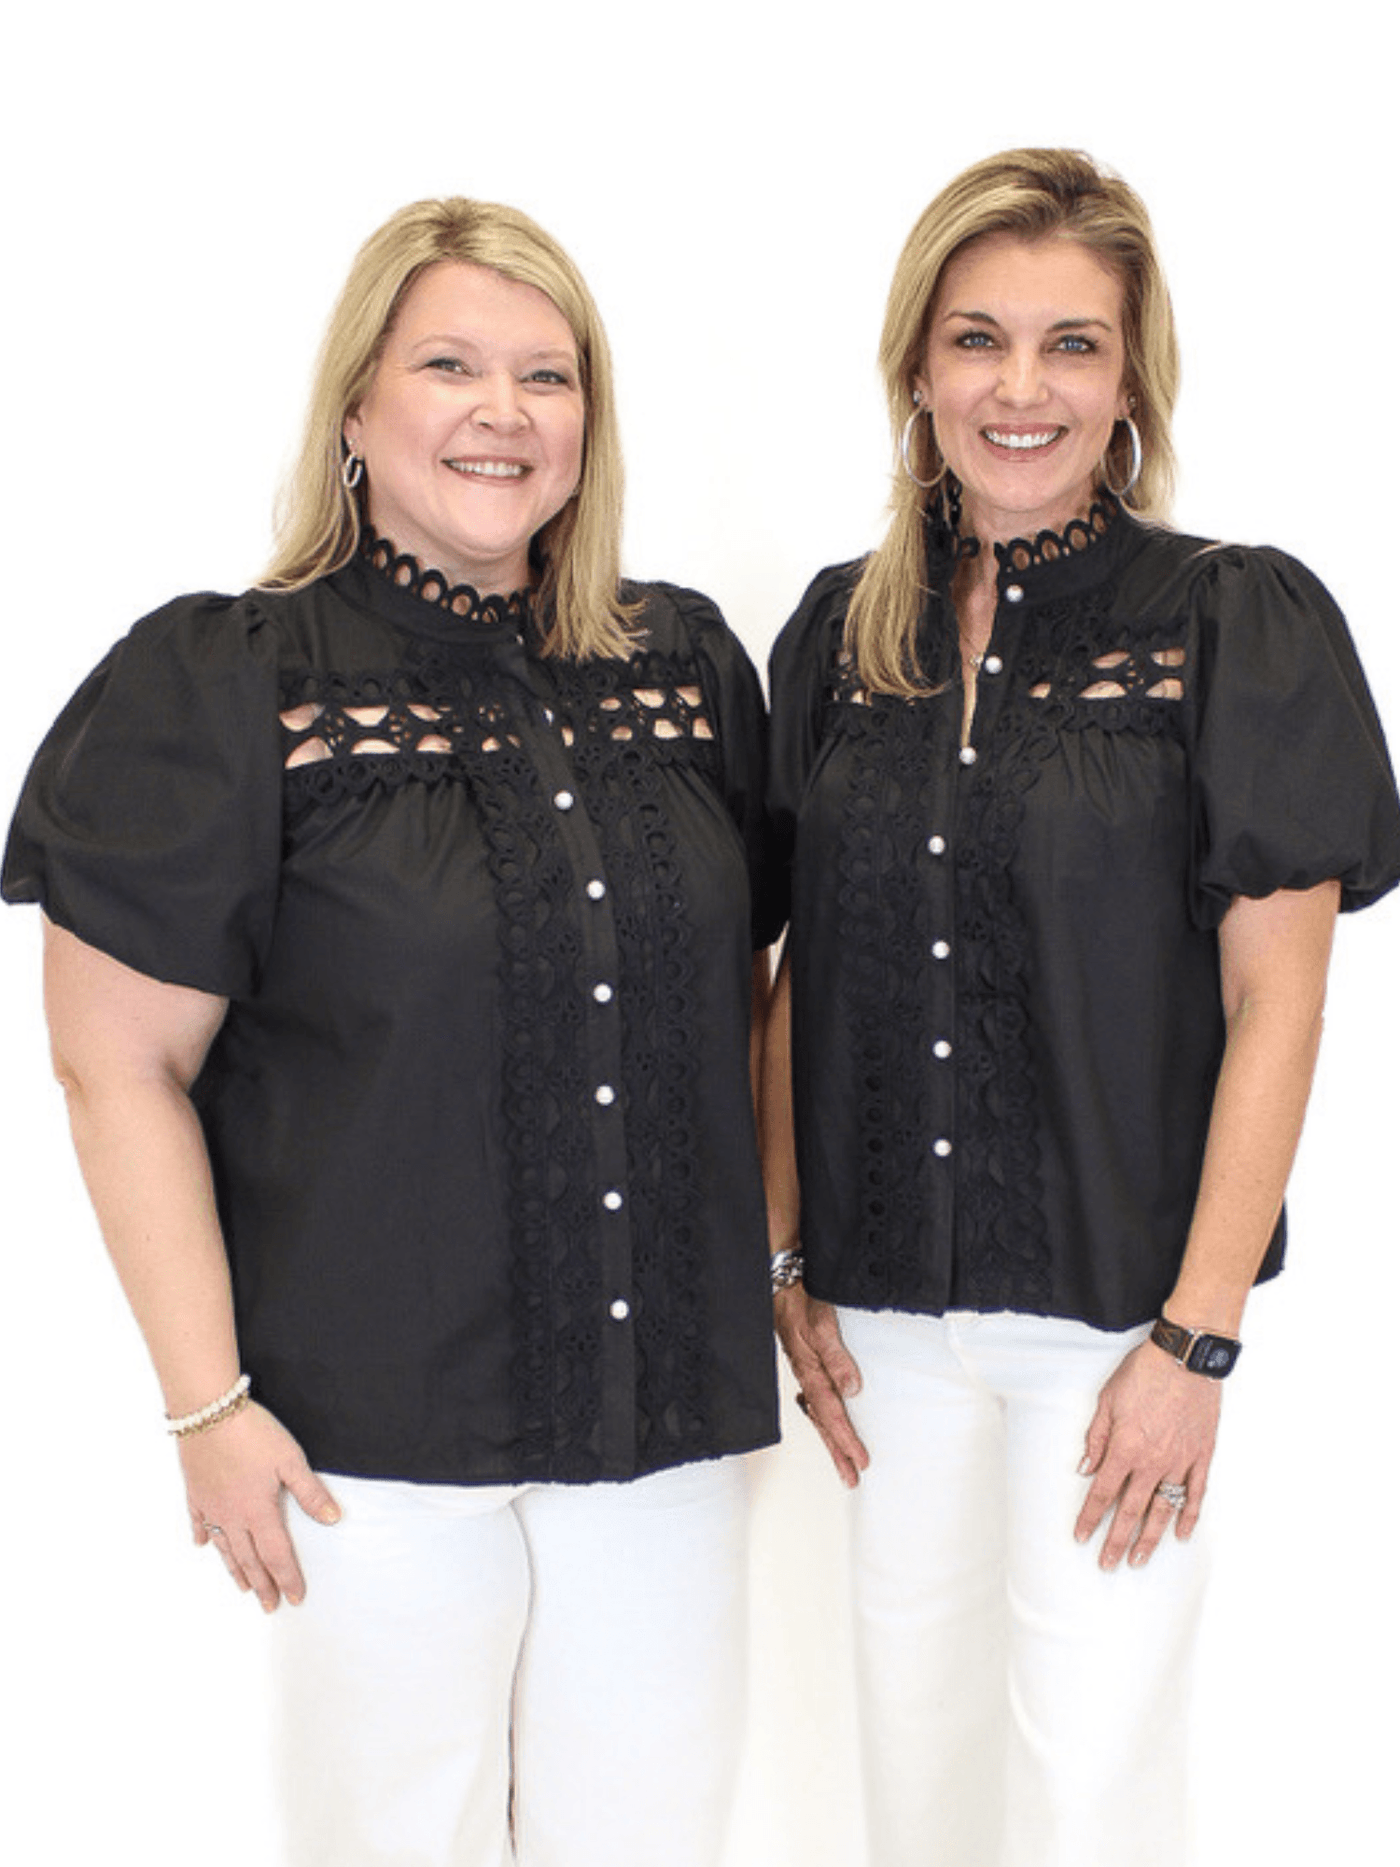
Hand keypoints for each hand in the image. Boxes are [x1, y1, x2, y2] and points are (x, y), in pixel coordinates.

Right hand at [179, 1402, 340, 1609]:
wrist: (208, 1413)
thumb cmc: (253, 1433)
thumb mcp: (291, 1459)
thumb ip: (311, 1492)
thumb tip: (332, 1519)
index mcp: (259, 1512)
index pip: (277, 1555)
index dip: (288, 1578)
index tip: (295, 1598)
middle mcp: (233, 1517)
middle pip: (250, 1559)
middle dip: (263, 1584)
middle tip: (270, 1606)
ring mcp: (211, 1506)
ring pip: (225, 1548)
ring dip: (236, 1570)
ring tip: (244, 1588)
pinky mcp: (195, 1493)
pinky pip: (199, 1522)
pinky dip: (204, 1536)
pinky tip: (204, 1545)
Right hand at [774, 1288, 869, 1487]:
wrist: (781, 1279)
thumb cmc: (800, 1300)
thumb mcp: (821, 1325)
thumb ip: (836, 1357)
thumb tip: (853, 1389)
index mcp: (810, 1371)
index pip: (831, 1414)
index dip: (846, 1440)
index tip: (861, 1461)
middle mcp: (806, 1374)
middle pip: (823, 1422)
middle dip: (838, 1451)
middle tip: (852, 1478)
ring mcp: (804, 1369)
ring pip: (819, 1413)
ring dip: (832, 1438)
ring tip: (844, 1461)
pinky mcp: (805, 1360)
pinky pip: (814, 1397)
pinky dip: (822, 1416)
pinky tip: (827, 1421)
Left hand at [1075, 1341, 1220, 1569]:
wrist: (1184, 1359)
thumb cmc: (1143, 1374)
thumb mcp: (1107, 1400)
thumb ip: (1096, 1438)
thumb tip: (1085, 1469)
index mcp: (1125, 1448)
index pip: (1102, 1493)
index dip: (1090, 1517)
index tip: (1081, 1537)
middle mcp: (1152, 1462)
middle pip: (1131, 1510)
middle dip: (1117, 1540)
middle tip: (1107, 1563)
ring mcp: (1180, 1462)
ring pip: (1163, 1510)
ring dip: (1150, 1538)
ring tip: (1139, 1560)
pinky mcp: (1201, 1457)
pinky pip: (1196, 1494)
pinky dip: (1189, 1517)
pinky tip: (1182, 1535)